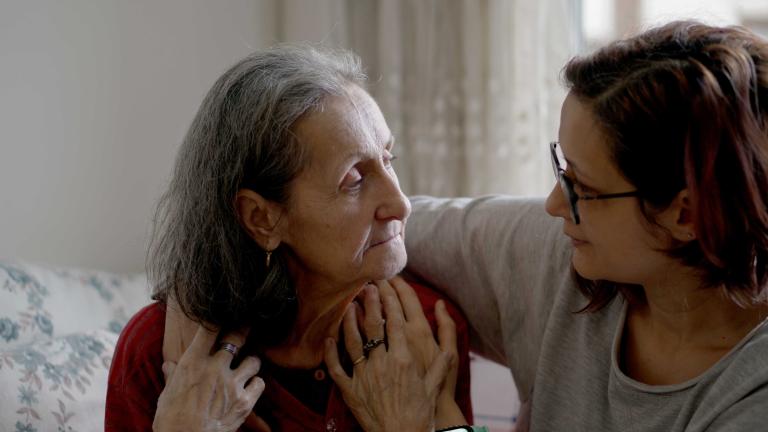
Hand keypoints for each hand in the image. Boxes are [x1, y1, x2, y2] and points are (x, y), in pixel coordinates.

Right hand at [153, 325, 267, 431]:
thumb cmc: (171, 420)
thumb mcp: (167, 395)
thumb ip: (173, 376)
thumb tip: (169, 365)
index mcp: (192, 363)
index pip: (209, 329)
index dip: (218, 318)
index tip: (224, 314)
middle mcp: (215, 368)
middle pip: (237, 337)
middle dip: (243, 329)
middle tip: (247, 325)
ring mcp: (232, 384)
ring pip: (254, 360)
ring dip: (251, 363)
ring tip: (247, 367)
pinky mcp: (245, 401)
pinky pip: (260, 383)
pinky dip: (256, 384)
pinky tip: (250, 387)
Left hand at [324, 283, 453, 431]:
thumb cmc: (422, 410)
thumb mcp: (439, 380)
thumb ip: (444, 350)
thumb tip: (443, 317)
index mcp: (405, 359)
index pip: (395, 322)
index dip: (389, 300)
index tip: (386, 285)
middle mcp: (383, 363)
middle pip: (373, 326)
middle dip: (369, 303)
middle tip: (366, 286)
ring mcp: (365, 376)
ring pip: (353, 341)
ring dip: (349, 321)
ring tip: (349, 305)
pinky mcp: (351, 390)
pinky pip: (337, 368)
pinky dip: (330, 352)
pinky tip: (328, 338)